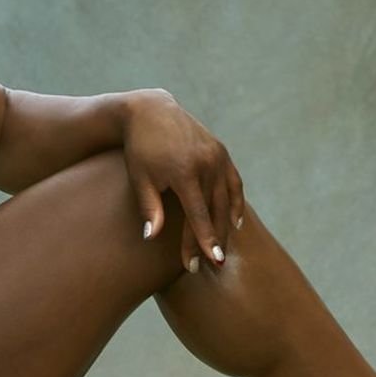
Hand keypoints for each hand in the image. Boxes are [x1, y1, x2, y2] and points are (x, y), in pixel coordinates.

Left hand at [122, 88, 245, 273]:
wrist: (151, 111)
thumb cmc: (140, 149)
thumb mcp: (140, 178)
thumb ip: (149, 208)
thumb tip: (152, 238)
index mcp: (185, 171)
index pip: (197, 215)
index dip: (201, 241)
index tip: (204, 263)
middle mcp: (206, 163)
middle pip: (215, 211)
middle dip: (214, 239)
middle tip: (212, 265)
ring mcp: (218, 156)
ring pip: (227, 199)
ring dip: (226, 226)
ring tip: (222, 249)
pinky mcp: (222, 152)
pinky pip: (234, 182)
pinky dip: (236, 203)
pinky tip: (234, 222)